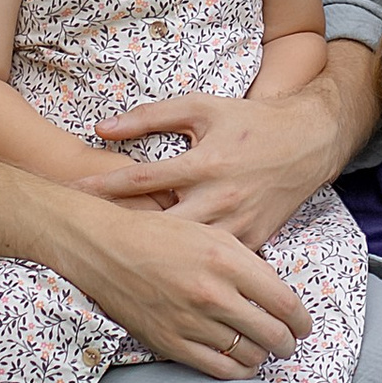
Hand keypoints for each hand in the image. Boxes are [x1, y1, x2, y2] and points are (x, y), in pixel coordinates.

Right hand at [46, 190, 312, 377]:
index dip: (301, 320)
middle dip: (288, 343)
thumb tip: (278, 295)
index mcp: (228, 260)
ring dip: (263, 357)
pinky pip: (218, 370)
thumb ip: (248, 264)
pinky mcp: (170, 343)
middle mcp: (213, 293)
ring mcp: (191, 321)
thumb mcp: (211, 234)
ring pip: (248, 355)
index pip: (284, 302)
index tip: (304, 325)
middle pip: (272, 334)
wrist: (104, 247)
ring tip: (264, 351)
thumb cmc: (160, 235)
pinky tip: (241, 363)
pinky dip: (237, 371)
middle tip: (289, 342)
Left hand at [91, 80, 339, 246]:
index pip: (142, 180)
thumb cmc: (249, 122)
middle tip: (83, 240)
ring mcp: (238, 225)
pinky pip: (217, 263)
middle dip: (123, 233)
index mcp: (205, 162)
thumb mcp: (202, 107)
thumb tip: (101, 127)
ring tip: (114, 261)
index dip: (103, 187)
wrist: (309, 142)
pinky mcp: (254, 242)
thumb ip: (151, 116)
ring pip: (187, 252)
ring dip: (153, 256)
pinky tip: (161, 274)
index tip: (72, 193)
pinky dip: (190, 267)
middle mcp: (220, 198)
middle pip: (159, 227)